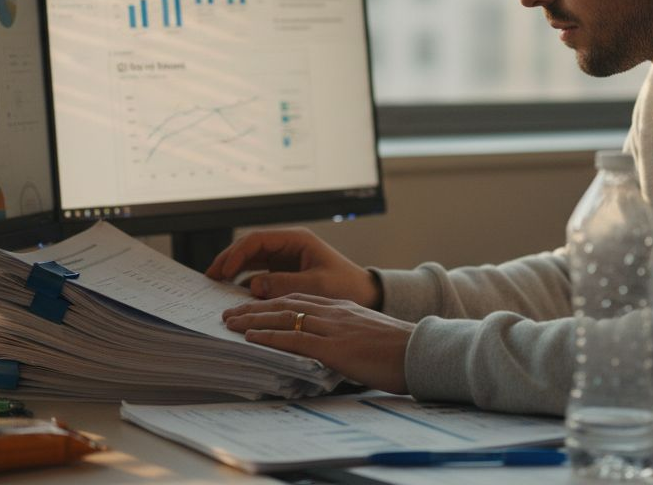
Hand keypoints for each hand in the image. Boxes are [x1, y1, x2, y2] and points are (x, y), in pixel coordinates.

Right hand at [205, 228, 380, 307]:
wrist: (366, 296)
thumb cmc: (346, 286)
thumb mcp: (316, 285)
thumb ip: (284, 284)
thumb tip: (252, 285)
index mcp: (296, 240)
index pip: (257, 240)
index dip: (237, 254)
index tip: (223, 271)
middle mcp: (288, 246)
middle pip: (249, 248)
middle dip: (228, 260)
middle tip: (209, 277)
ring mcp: (285, 259)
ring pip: (251, 260)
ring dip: (233, 270)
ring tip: (215, 284)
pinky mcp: (285, 273)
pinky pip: (258, 273)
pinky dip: (244, 281)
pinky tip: (233, 293)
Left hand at [222, 293, 412, 394]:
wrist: (422, 352)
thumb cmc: (402, 350)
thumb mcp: (371, 336)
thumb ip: (348, 338)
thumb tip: (330, 351)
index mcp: (343, 309)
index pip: (299, 301)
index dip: (273, 303)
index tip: (253, 307)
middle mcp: (334, 312)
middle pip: (285, 305)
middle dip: (255, 308)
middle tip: (229, 312)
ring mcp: (333, 328)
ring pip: (283, 318)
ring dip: (253, 320)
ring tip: (230, 323)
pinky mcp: (334, 347)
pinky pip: (294, 338)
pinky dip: (269, 337)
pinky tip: (251, 338)